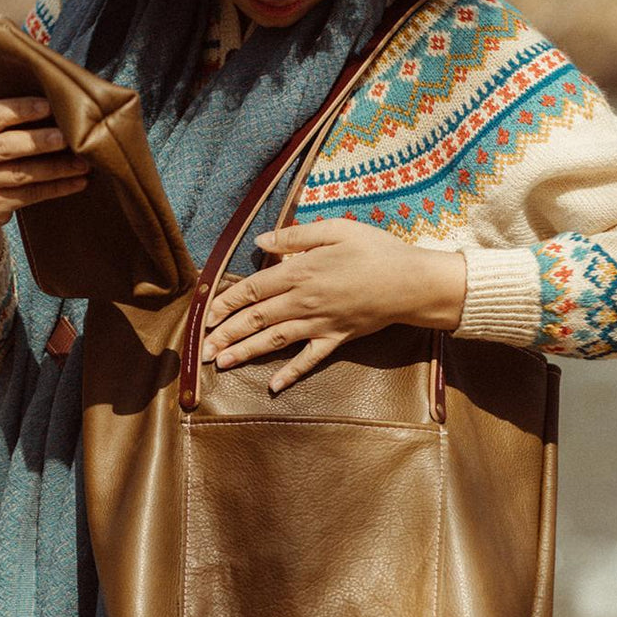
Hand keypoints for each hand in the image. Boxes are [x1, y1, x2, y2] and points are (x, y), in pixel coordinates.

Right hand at [0, 97, 89, 280]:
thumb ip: (8, 118)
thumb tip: (47, 90)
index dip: (21, 110)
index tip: (48, 105)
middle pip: (7, 147)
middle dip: (40, 141)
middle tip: (68, 137)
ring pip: (23, 174)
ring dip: (57, 168)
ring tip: (84, 163)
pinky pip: (32, 195)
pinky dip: (58, 188)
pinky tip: (79, 182)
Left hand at [203, 218, 465, 391]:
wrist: (413, 282)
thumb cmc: (375, 250)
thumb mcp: (336, 230)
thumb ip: (295, 237)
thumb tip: (260, 241)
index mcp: (300, 273)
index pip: (252, 289)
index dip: (226, 303)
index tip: (206, 315)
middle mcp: (303, 302)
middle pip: (256, 320)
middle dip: (226, 334)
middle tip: (203, 349)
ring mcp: (319, 324)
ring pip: (274, 341)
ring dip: (246, 353)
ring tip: (222, 364)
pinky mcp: (337, 339)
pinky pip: (310, 360)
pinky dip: (291, 373)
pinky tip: (273, 386)